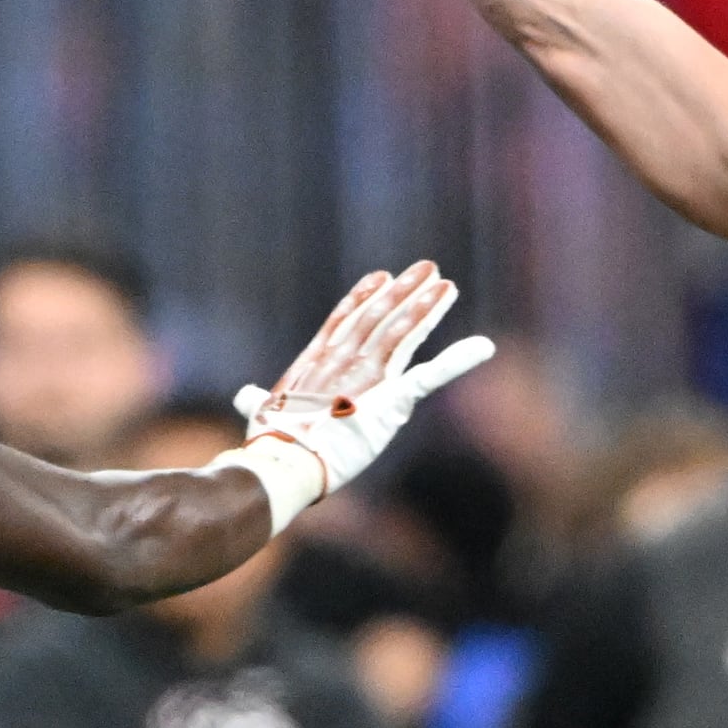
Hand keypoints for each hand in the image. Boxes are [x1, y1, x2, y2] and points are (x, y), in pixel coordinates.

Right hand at [236, 263, 495, 512]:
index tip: (382, 277)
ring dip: (427, 306)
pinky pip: (431, 374)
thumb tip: (244, 394)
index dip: (364, 296)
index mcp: (315, 363)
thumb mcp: (261, 414)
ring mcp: (367, 376)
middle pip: (379, 315)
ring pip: (402, 331)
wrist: (284, 459)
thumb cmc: (269, 443)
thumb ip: (258, 401)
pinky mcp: (390, 399)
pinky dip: (459, 359)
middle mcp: (343, 360)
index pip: (344, 320)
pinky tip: (483, 348)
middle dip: (404, 291)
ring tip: (445, 285)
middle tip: (428, 268)